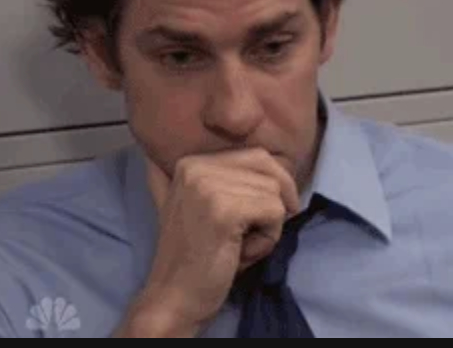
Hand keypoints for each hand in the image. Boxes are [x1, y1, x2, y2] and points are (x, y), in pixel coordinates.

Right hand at [115, 148, 299, 337]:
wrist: (175, 298)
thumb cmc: (199, 258)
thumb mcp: (207, 207)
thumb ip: (228, 181)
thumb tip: (277, 162)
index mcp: (191, 162)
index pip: (258, 155)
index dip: (274, 186)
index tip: (263, 215)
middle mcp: (196, 167)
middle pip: (270, 169)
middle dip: (276, 203)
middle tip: (259, 232)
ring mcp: (208, 186)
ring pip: (275, 193)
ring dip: (269, 226)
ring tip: (240, 246)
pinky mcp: (224, 210)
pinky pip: (275, 212)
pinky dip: (269, 238)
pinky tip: (242, 253)